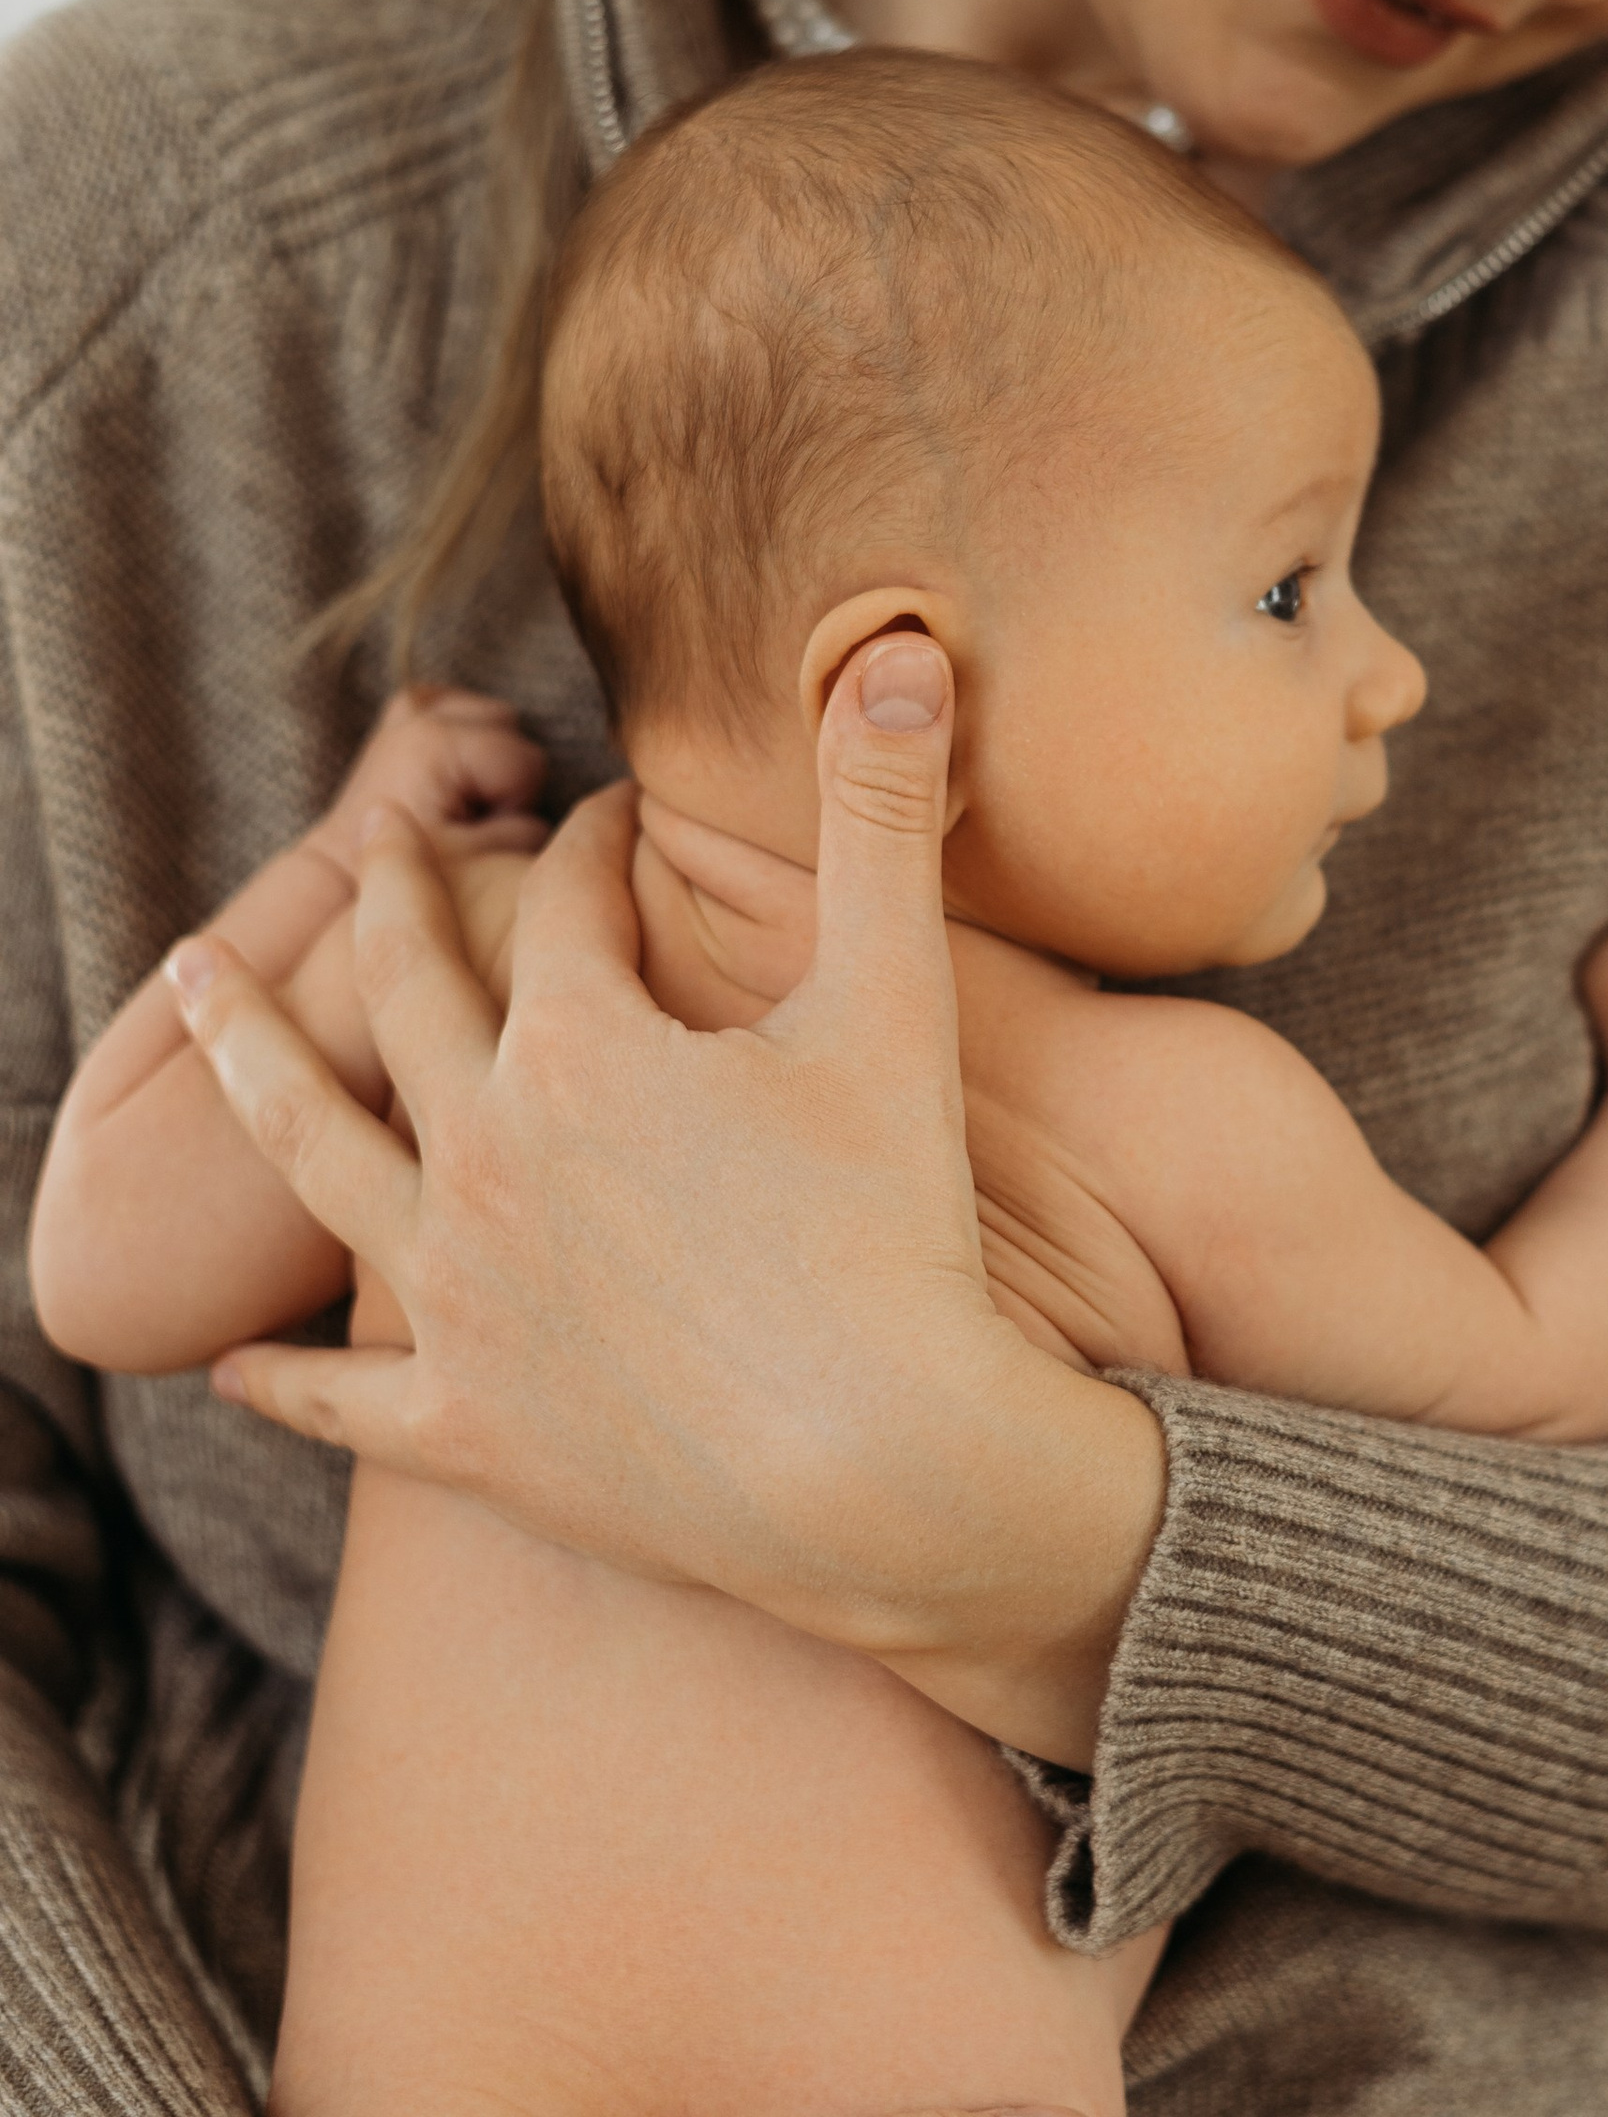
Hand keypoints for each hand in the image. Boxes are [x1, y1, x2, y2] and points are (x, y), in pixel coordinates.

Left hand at [162, 637, 1165, 1764]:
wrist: (887, 1473)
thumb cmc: (900, 1234)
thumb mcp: (898, 1002)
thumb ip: (889, 812)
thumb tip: (908, 643)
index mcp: (578, 1048)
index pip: (567, 907)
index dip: (591, 846)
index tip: (604, 817)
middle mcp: (484, 1156)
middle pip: (404, 993)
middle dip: (392, 902)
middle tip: (379, 847)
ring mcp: (458, 1298)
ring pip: (313, 1153)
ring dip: (249, 1056)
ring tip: (191, 982)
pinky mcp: (464, 1431)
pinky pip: (339, 1398)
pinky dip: (280, 1377)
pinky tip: (229, 1359)